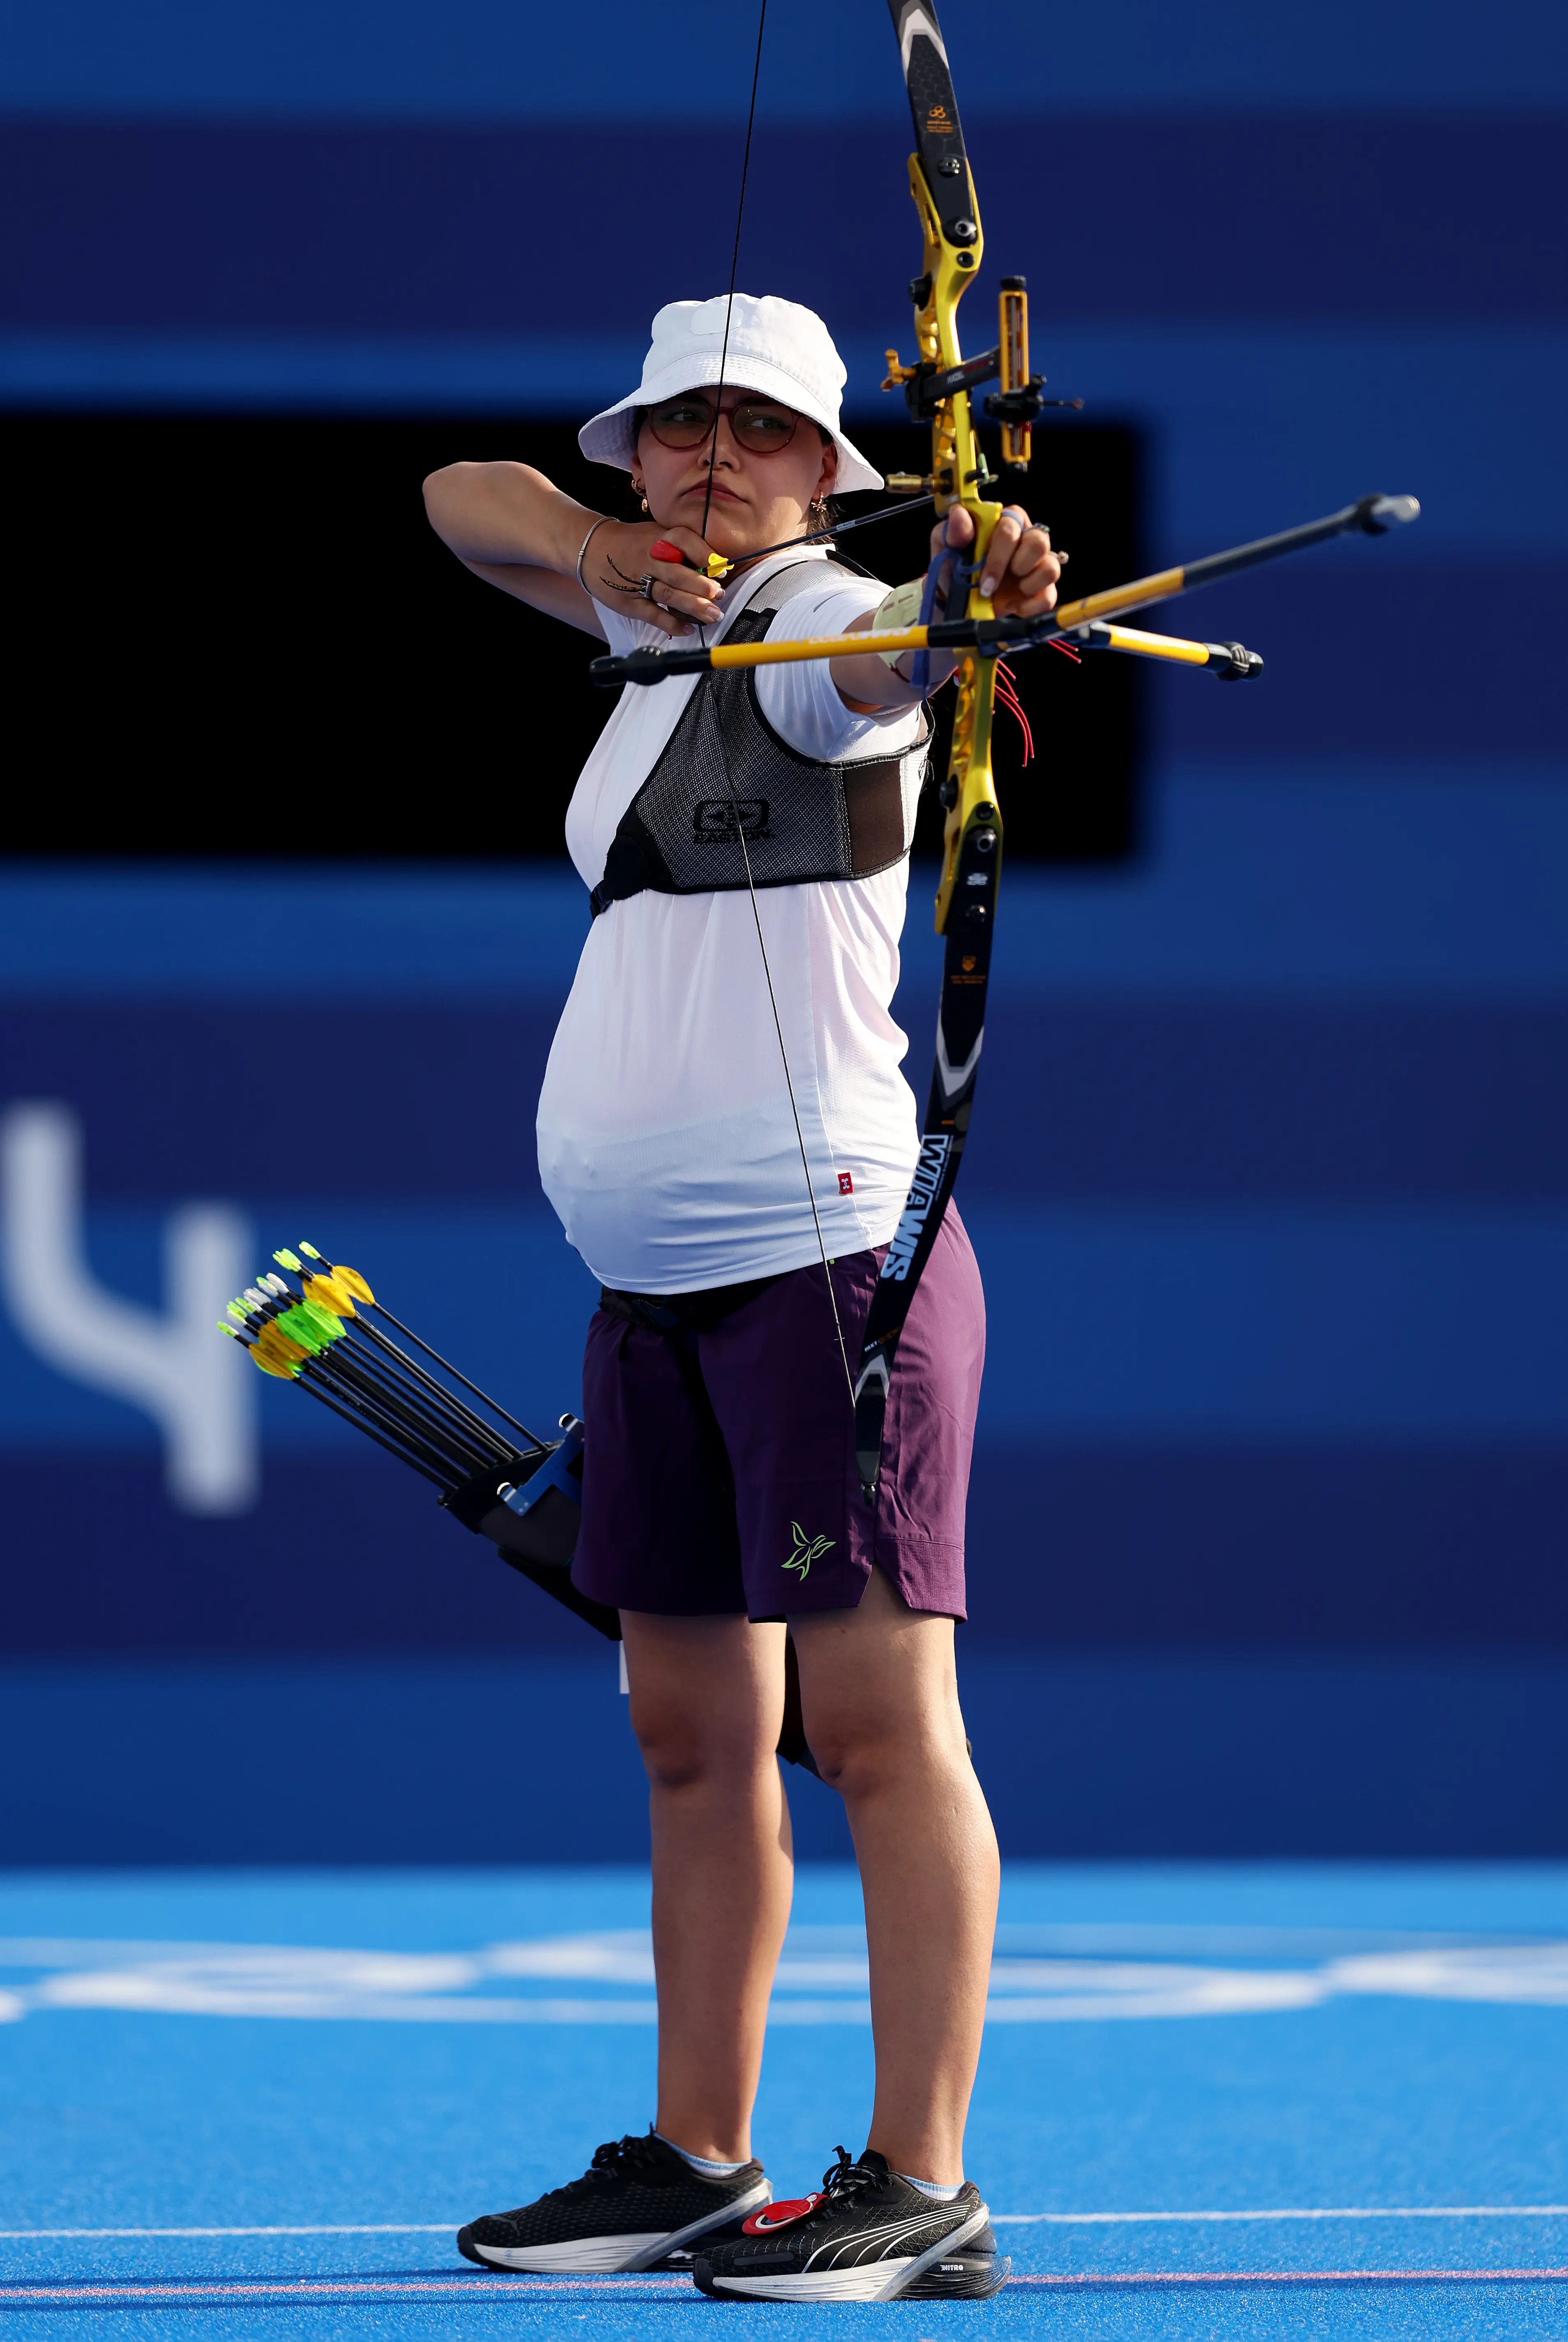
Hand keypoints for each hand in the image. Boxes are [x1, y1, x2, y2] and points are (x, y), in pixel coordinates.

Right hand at [582, 519, 724, 636]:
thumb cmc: (631, 544)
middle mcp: (649, 558)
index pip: (684, 540)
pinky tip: (688, 628)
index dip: (704, 553)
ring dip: (692, 606)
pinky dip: (671, 624)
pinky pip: (653, 615)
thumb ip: (678, 547)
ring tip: (712, 615)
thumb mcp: (654, 534)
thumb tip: (713, 567)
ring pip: (668, 594)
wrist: (591, 548)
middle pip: (678, 572)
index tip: (721, 568)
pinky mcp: (629, 602)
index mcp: (658, 538)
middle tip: (719, 596)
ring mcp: (637, 581)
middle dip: (702, 586)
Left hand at [928, 503, 1062, 621]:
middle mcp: (1026, 539)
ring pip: (1051, 567)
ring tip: (1006, 594)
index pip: (1012, 525)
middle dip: (1017, 566)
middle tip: (991, 586)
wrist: (955, 598)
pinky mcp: (1041, 589)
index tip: (983, 578)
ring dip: (1028, 584)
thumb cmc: (954, 564)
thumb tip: (959, 514)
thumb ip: (953, 530)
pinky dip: (1032, 605)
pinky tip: (1014, 607)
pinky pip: (1050, 595)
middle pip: (1039, 541)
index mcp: (1005, 522)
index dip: (1000, 553)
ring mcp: (1036, 565)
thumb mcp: (946, 545)